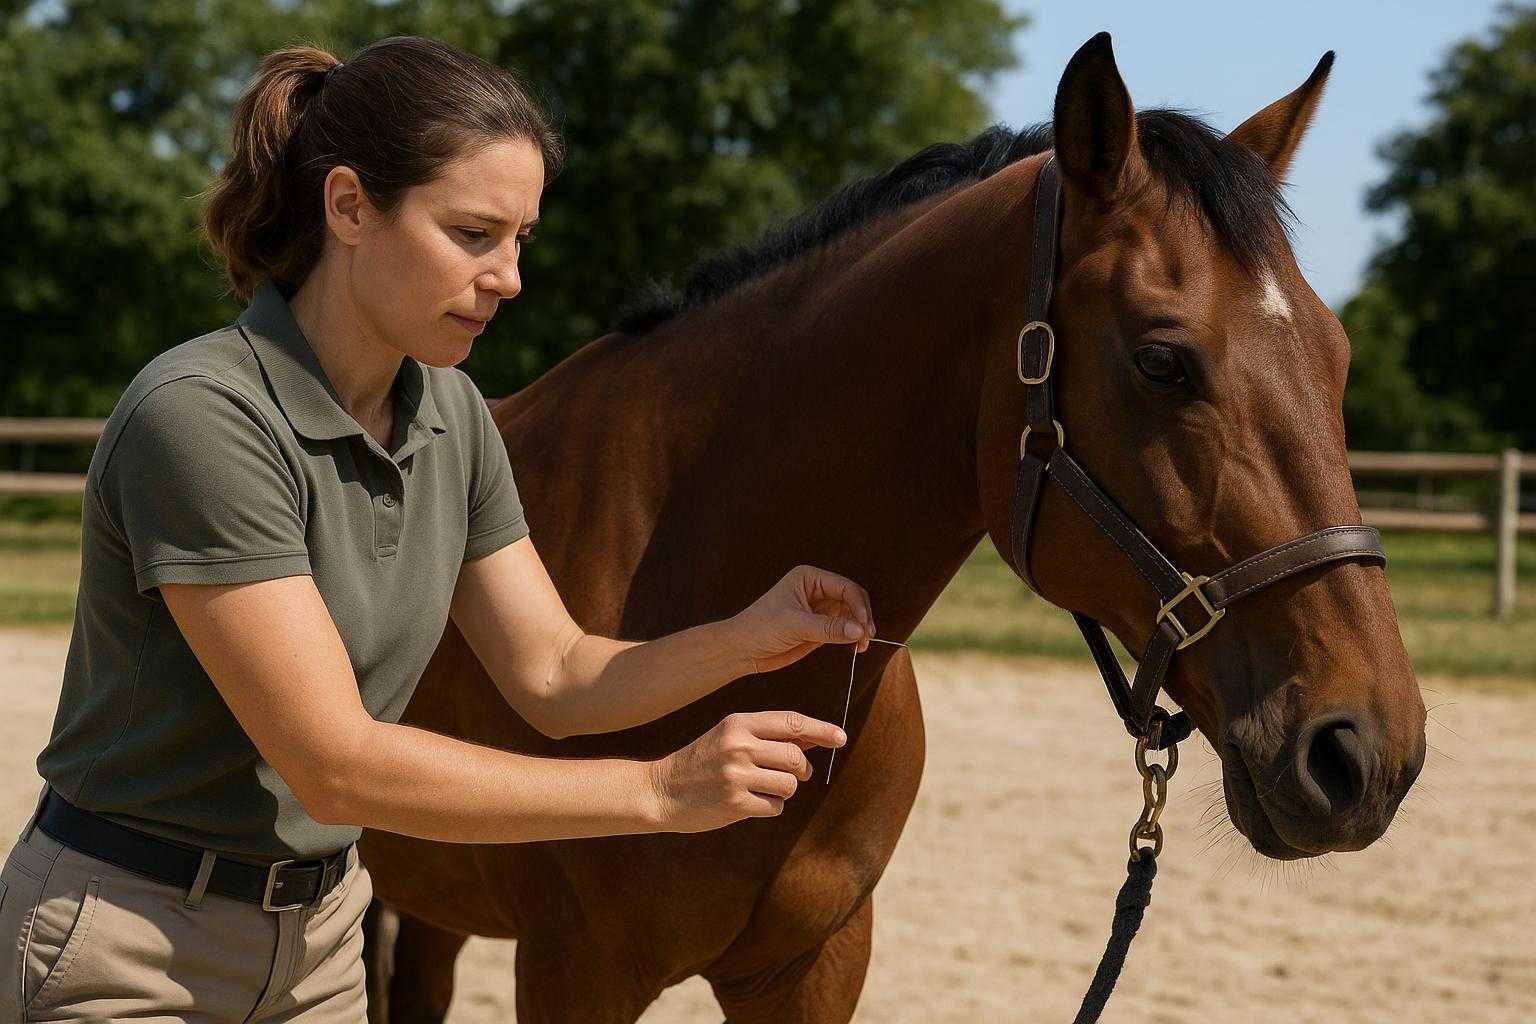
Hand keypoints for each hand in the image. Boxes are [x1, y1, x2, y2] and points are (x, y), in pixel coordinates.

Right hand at [645, 711, 846, 831]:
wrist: (661, 790)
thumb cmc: (701, 761)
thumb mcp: (729, 736)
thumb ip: (768, 735)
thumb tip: (815, 737)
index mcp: (738, 723)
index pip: (792, 722)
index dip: (821, 729)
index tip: (840, 737)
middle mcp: (739, 746)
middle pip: (797, 758)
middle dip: (800, 770)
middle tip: (790, 775)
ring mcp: (736, 775)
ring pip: (790, 785)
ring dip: (783, 790)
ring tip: (761, 789)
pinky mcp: (735, 804)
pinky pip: (775, 807)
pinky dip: (769, 807)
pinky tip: (749, 803)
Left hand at [733, 564, 874, 673]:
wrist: (743, 649)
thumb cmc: (761, 628)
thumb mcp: (795, 625)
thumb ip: (828, 628)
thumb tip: (859, 630)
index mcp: (809, 578)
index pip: (845, 587)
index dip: (858, 605)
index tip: (864, 626)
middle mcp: (817, 590)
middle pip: (852, 599)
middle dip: (862, 617)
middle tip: (867, 636)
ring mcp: (820, 609)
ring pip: (851, 615)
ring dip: (860, 629)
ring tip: (862, 646)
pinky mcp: (820, 627)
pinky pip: (843, 629)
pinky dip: (852, 637)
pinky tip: (856, 648)